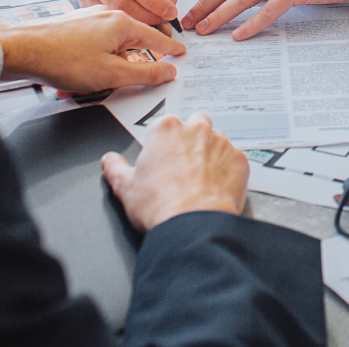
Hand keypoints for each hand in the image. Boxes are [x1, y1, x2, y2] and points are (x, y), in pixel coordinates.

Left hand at [0, 7, 183, 93]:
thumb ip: (144, 74)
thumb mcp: (112, 74)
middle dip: (138, 59)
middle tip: (146, 72)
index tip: (180, 52)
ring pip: (113, 43)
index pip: (156, 37)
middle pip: (134, 39)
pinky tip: (84, 74)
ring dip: (112, 63)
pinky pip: (96, 44)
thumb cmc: (63, 59)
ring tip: (102, 81)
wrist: (22, 50)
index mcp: (122, 23)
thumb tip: (168, 71)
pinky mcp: (74, 27)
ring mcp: (89, 20)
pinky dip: (96, 60)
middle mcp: (107, 16)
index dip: (170, 48)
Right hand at [77, 0, 190, 28]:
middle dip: (147, 15)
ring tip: (156, 25)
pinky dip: (125, 27)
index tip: (170, 11)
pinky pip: (105, 21)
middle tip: (165, 22)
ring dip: (138, 24)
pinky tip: (140, 26)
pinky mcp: (83, 4)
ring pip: (112, 14)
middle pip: (120, 1)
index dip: (154, 0)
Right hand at [101, 113, 248, 230]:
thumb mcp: (125, 187)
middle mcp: (196, 129)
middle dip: (191, 138)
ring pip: (217, 140)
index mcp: (166, 129)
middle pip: (196, 123)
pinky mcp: (239, 160)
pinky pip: (234, 160)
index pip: (166, 125)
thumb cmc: (161, 205)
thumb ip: (115, 168)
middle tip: (184, 164)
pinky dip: (228, 170)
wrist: (192, 225)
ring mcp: (221, 143)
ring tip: (201, 179)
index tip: (163, 157)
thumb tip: (109, 160)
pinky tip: (216, 187)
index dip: (164, 143)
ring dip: (211, 153)